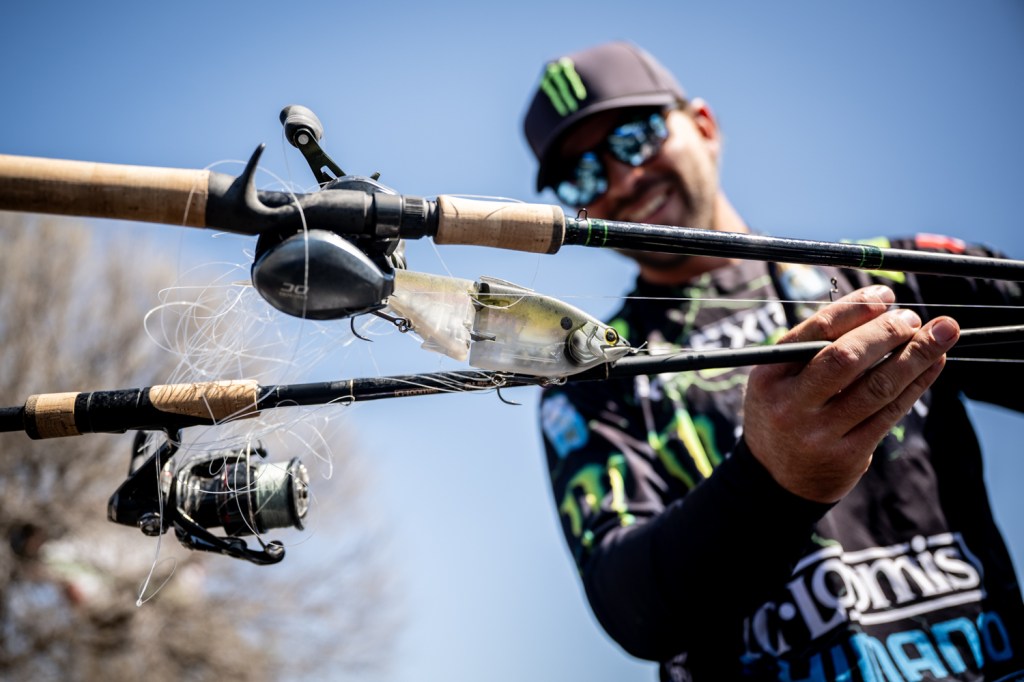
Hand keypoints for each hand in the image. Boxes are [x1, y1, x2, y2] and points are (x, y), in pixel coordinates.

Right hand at [742, 285, 958, 502]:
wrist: (775, 478)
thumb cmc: (784, 412)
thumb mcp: (778, 380)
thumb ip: (813, 348)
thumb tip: (878, 308)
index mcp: (768, 376)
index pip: (816, 332)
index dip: (855, 309)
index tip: (885, 295)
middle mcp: (791, 404)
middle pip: (845, 358)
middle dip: (886, 332)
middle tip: (913, 317)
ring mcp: (819, 433)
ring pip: (876, 387)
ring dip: (915, 356)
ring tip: (942, 334)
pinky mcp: (848, 454)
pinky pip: (889, 414)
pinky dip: (916, 385)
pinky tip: (933, 366)